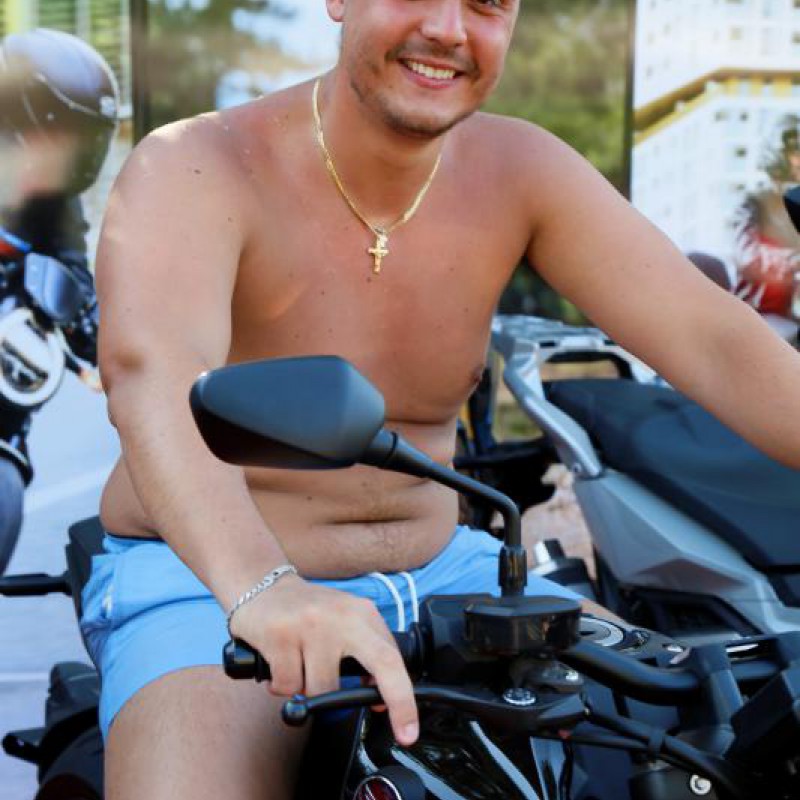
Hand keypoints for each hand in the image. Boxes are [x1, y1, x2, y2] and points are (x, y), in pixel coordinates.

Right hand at [228, 575, 418, 744]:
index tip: (408, 727)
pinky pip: (287, 686)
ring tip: (300, 669)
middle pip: (383, 662)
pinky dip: (282, 686)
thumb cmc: (307, 611)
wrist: (262, 586)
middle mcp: (341, 616)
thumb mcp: (344, 621)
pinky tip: (279, 665)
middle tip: (404, 734)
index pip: (393, 656)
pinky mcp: (280, 634)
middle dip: (398, 702)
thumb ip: (363, 651)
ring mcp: (311, 624)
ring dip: (308, 691)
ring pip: (322, 689)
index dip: (404, 696)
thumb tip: (377, 696)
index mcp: (361, 613)